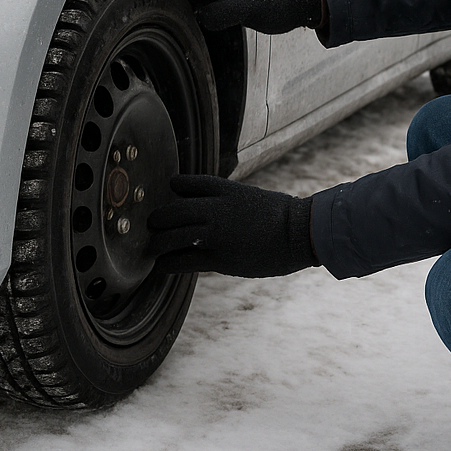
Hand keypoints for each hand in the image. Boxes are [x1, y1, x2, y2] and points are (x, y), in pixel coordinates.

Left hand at [147, 174, 316, 277]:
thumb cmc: (280, 216)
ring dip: (157, 243)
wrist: (299, 232)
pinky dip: (168, 264)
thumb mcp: (251, 197)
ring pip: (173, 236)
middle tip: (151, 224)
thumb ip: (228, 199)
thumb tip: (209, 207)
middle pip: (173, 211)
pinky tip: (161, 267)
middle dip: (157, 219)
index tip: (168, 189)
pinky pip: (184, 261)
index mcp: (225, 190)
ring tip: (150, 248)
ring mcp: (216, 234)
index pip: (189, 183)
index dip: (175, 186)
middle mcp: (215, 209)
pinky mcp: (219, 258)